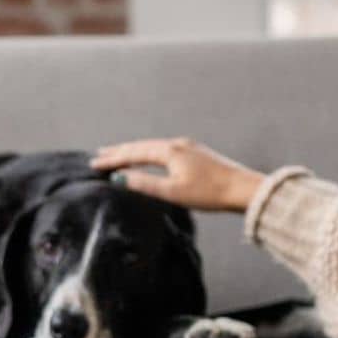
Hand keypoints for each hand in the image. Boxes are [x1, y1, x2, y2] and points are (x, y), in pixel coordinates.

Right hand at [90, 136, 261, 212]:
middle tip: (100, 154)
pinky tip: (148, 157)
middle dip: (120, 151)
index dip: (113, 159)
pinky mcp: (196, 154)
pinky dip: (149, 153)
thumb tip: (120, 178)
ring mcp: (188, 147)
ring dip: (134, 151)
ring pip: (153, 147)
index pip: (133, 153)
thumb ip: (145, 184)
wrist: (243, 189)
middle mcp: (177, 144)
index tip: (94, 164)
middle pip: (141, 146)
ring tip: (119, 155)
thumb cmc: (209, 193)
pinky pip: (164, 150)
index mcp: (169, 151)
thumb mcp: (173, 192)